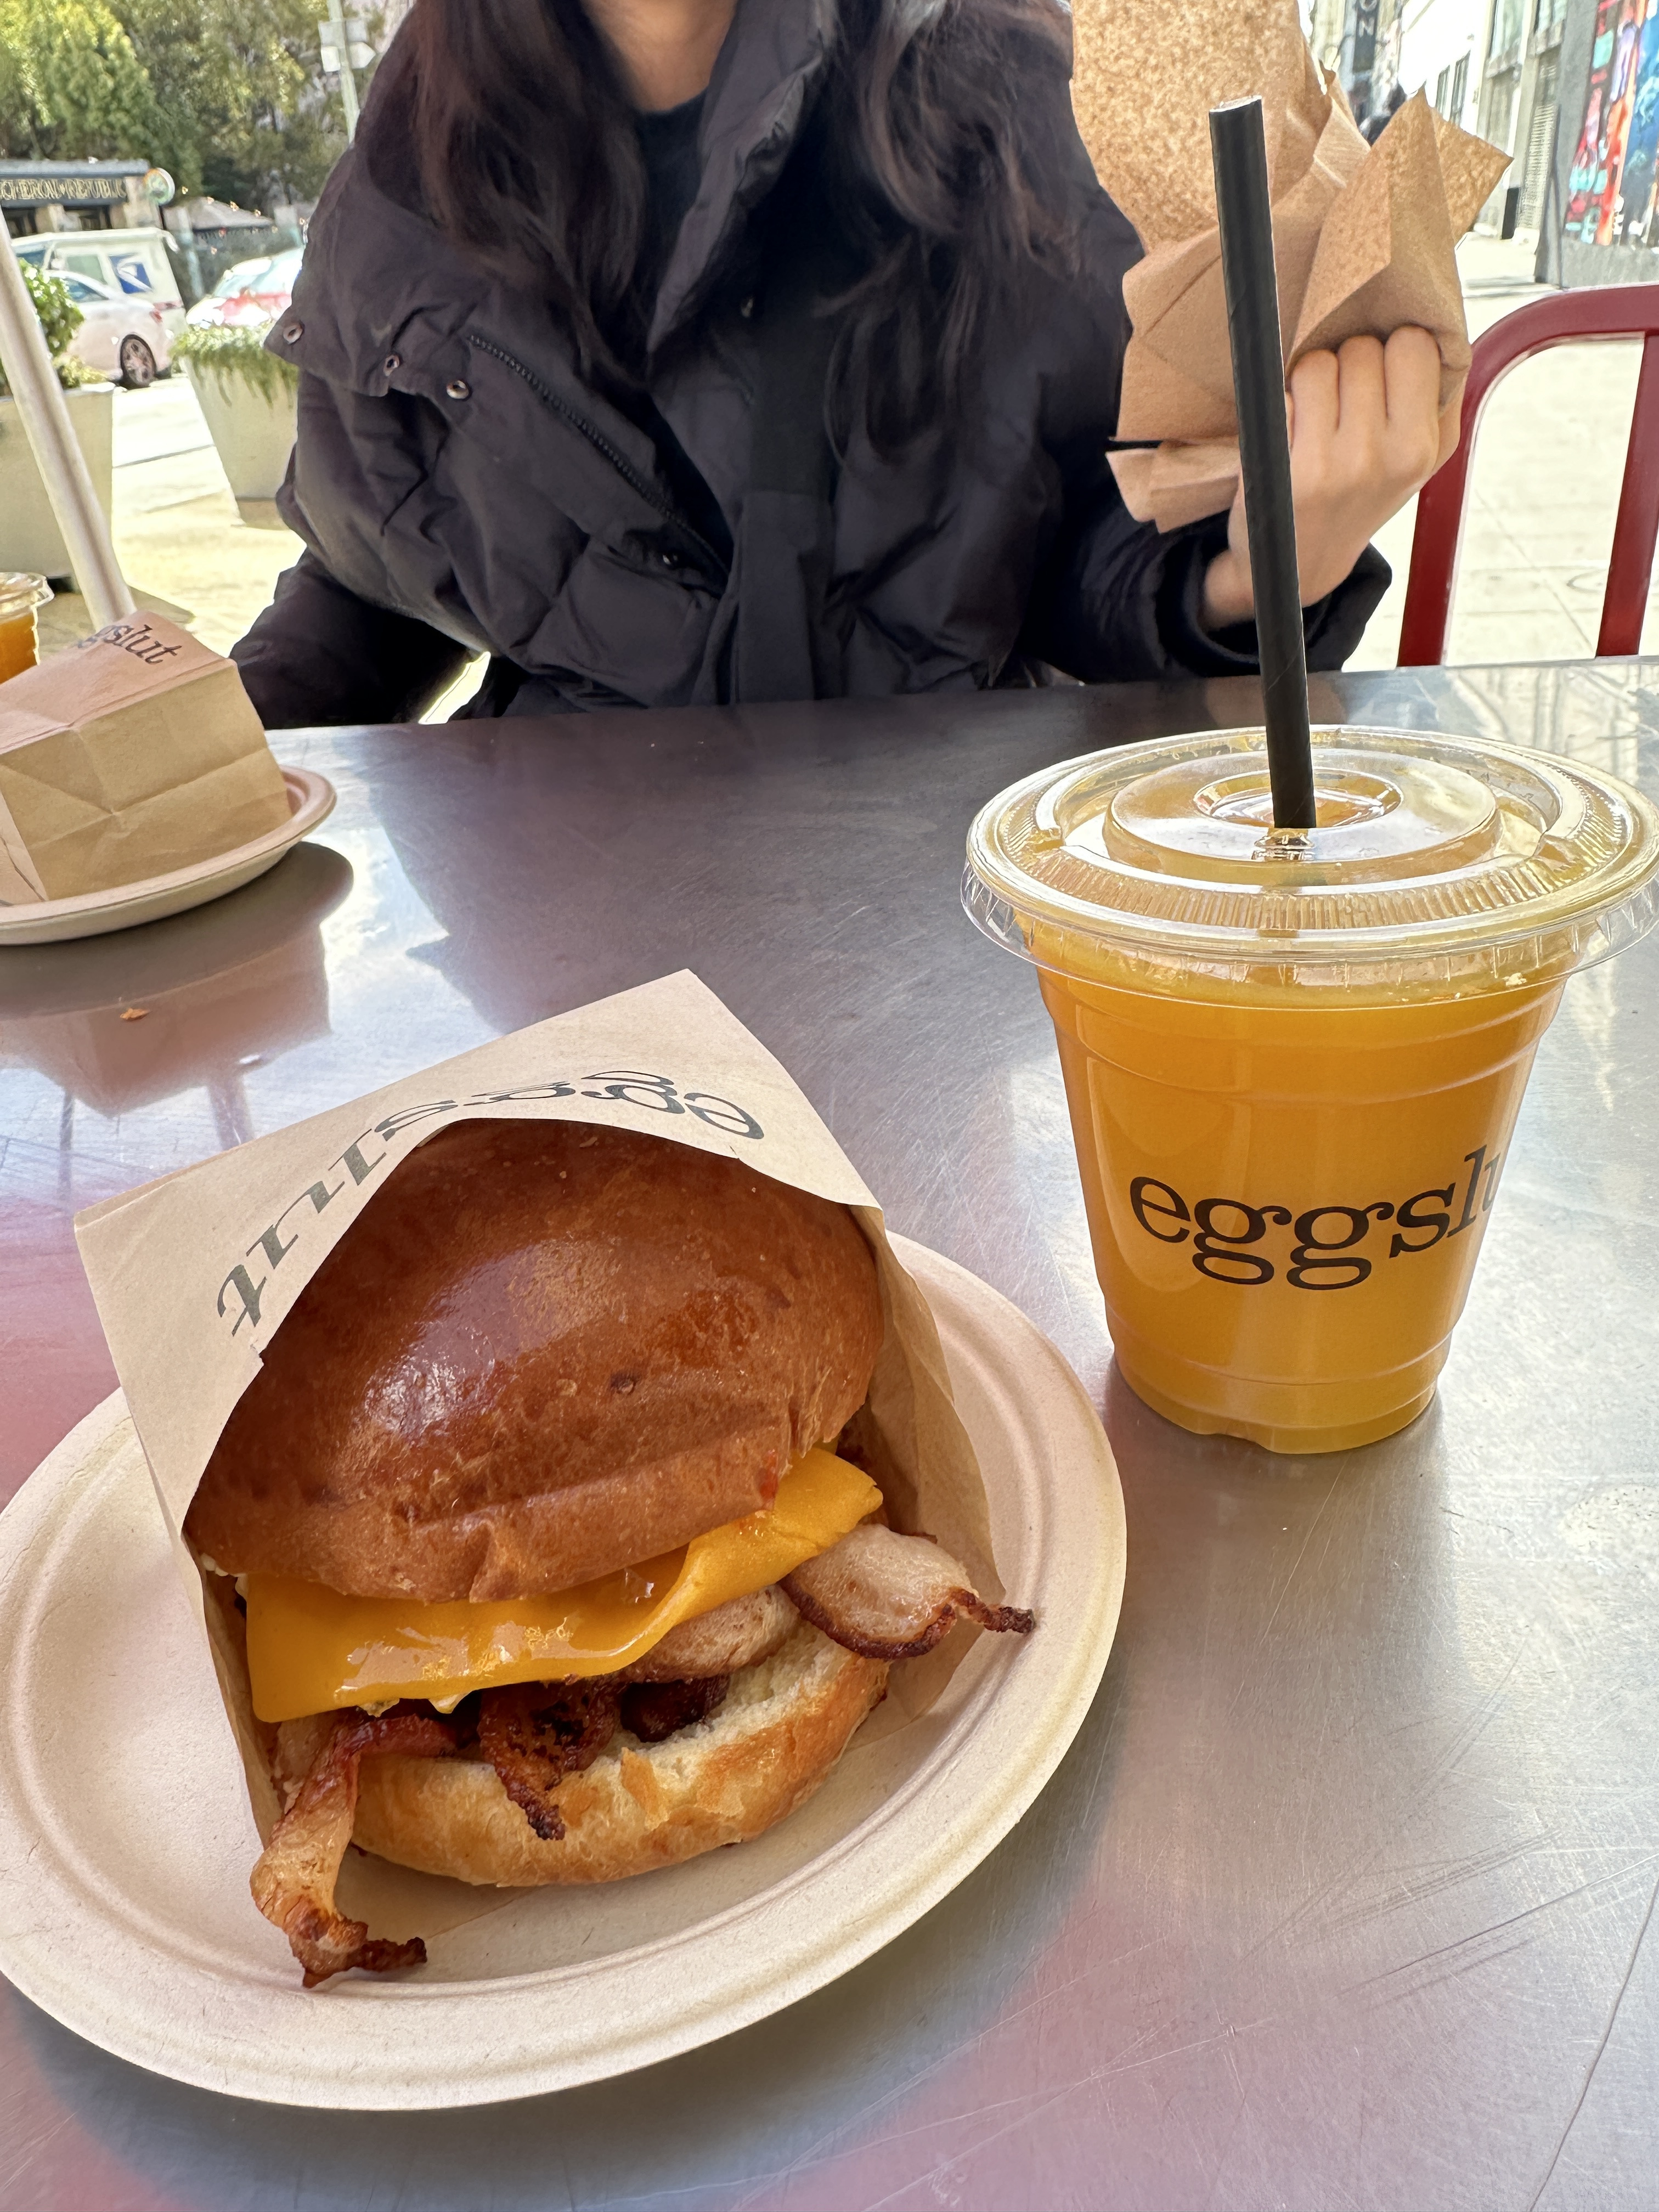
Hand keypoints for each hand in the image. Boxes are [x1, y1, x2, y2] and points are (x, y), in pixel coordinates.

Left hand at [1200, 327, 1454, 631]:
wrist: (1300, 566)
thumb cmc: (1360, 495)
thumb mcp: (1417, 457)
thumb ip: (1436, 395)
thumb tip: (1435, 324)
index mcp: (1423, 446)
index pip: (1413, 343)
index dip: (1391, 349)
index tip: (1381, 376)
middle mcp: (1383, 457)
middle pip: (1362, 347)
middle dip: (1348, 363)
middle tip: (1341, 403)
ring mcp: (1333, 466)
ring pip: (1318, 363)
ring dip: (1310, 377)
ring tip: (1313, 415)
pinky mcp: (1285, 470)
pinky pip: (1282, 393)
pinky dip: (1281, 403)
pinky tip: (1289, 434)